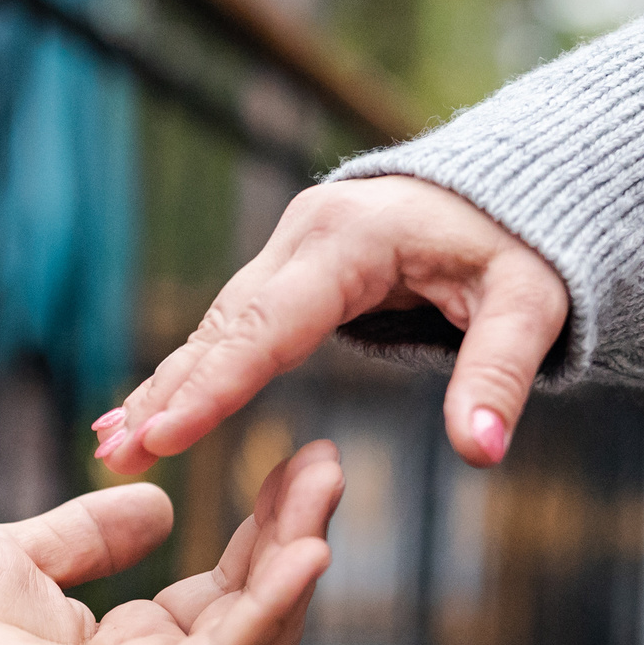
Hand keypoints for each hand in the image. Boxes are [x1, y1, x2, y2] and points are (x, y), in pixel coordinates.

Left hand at [0, 441, 342, 644]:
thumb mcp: (24, 559)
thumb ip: (92, 536)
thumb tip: (159, 504)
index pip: (225, 600)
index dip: (266, 532)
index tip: (297, 461)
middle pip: (256, 620)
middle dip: (298, 536)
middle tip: (333, 461)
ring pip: (254, 637)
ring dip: (296, 556)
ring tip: (326, 479)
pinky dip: (269, 602)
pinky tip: (306, 547)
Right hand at [92, 176, 567, 474]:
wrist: (508, 189)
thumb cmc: (522, 245)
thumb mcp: (531, 304)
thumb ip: (499, 373)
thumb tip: (480, 449)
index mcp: (351, 239)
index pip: (271, 324)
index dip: (217, 385)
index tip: (165, 435)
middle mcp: (305, 237)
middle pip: (226, 326)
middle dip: (169, 393)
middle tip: (115, 455)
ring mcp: (290, 250)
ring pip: (218, 327)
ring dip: (165, 387)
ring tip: (111, 445)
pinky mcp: (289, 272)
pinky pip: (231, 327)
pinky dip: (190, 372)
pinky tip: (147, 413)